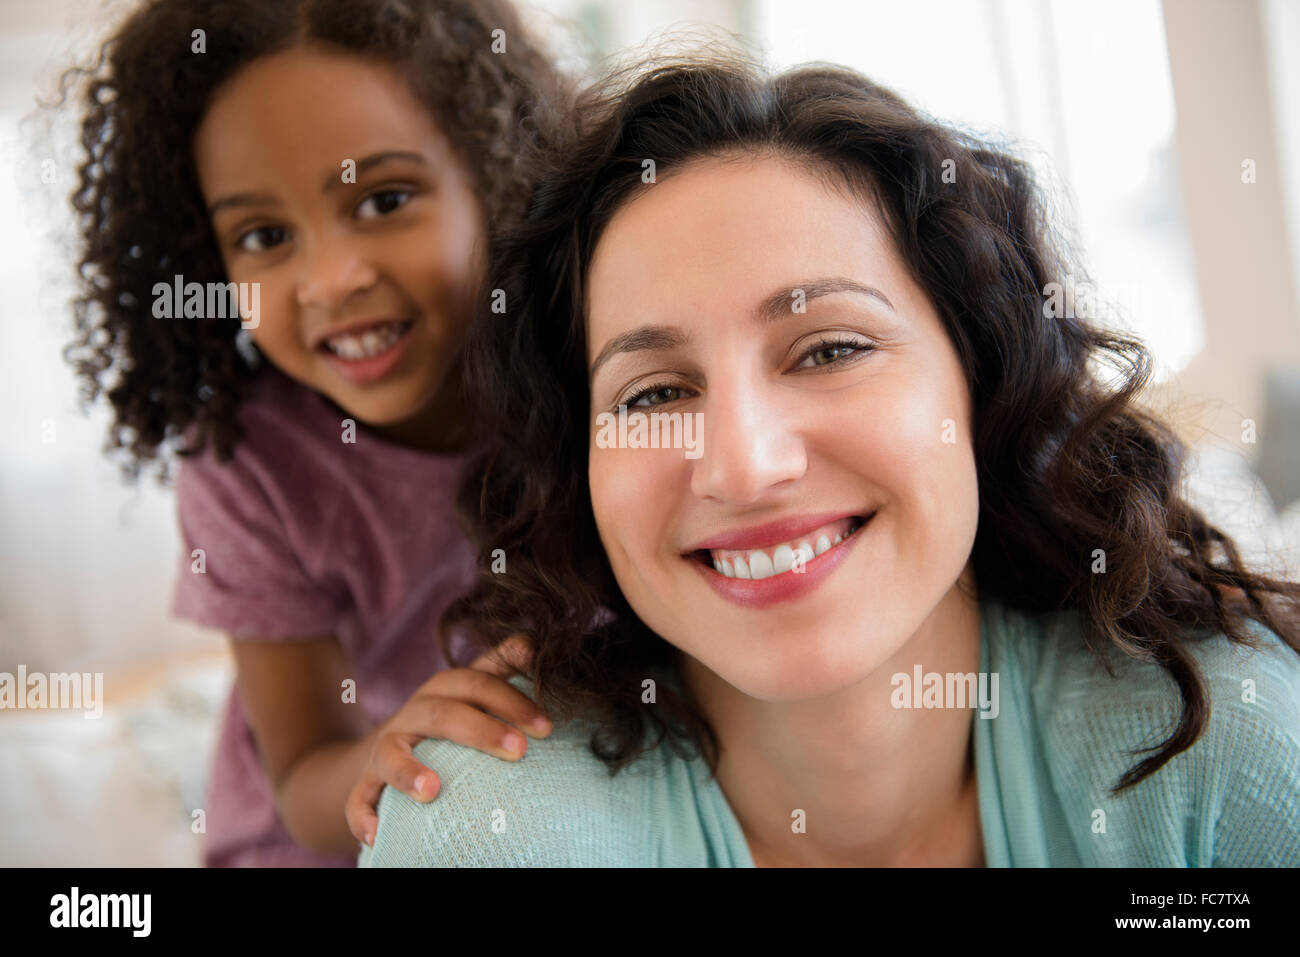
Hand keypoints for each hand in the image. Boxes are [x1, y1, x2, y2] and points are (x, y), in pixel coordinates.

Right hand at [345, 636, 549, 847]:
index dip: (510, 700)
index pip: (477, 682)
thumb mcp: (473, 688)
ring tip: (432, 790)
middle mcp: (413, 714)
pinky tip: (377, 834)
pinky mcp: (364, 782)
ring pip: (389, 753)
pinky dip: (363, 815)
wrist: (389, 748)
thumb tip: (533, 644)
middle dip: (481, 730)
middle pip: (443, 714)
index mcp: (444, 690)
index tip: (545, 726)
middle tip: (519, 751)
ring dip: (408, 771)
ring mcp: (385, 748)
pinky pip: (357, 799)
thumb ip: (503, 665)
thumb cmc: (448, 717)